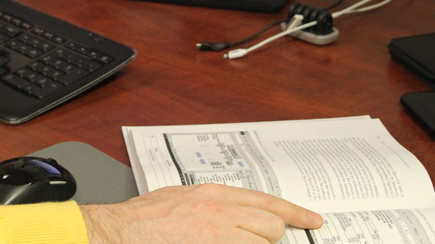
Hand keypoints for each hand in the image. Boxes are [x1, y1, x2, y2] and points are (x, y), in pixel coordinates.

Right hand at [80, 183, 322, 243]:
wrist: (121, 232)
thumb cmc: (144, 218)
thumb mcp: (182, 199)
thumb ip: (212, 204)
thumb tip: (233, 214)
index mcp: (214, 194)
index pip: (267, 200)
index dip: (295, 213)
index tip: (314, 221)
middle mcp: (220, 211)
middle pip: (271, 224)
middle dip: (267, 236)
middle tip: (251, 241)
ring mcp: (218, 235)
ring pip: (260, 243)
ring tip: (223, 241)